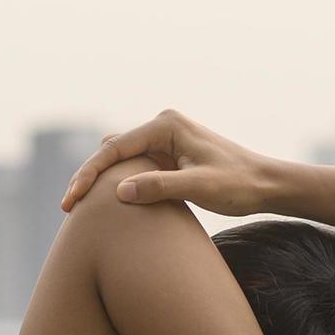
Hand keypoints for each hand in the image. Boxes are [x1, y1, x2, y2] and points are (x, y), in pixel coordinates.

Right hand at [63, 110, 281, 216]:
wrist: (266, 185)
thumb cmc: (239, 184)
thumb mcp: (200, 187)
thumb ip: (161, 187)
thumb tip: (119, 191)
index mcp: (166, 125)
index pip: (114, 148)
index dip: (88, 175)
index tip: (71, 200)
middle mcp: (162, 126)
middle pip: (111, 150)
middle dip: (88, 177)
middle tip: (67, 209)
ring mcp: (165, 141)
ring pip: (120, 159)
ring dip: (101, 181)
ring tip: (79, 209)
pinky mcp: (169, 157)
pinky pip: (135, 168)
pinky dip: (118, 184)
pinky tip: (105, 205)